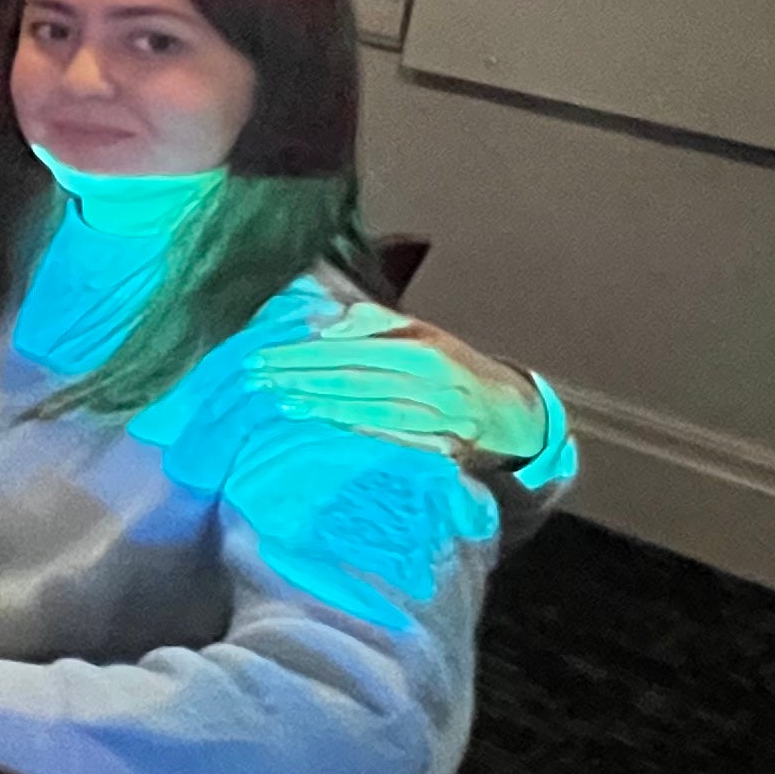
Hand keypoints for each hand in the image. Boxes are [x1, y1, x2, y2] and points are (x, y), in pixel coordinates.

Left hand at [248, 308, 552, 473]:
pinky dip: (358, 434)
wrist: (516, 414)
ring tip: (282, 402)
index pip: (352, 350)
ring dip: (323, 407)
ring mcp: (440, 419)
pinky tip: (327, 428)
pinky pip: (395, 440)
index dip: (306, 354)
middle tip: (258, 379)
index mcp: (424, 348)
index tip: (265, 356)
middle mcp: (433, 382)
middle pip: (356, 379)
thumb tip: (329, 325)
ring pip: (371, 411)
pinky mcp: (447, 450)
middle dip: (303, 379)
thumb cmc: (457, 370)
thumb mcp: (425, 336)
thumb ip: (377, 323)